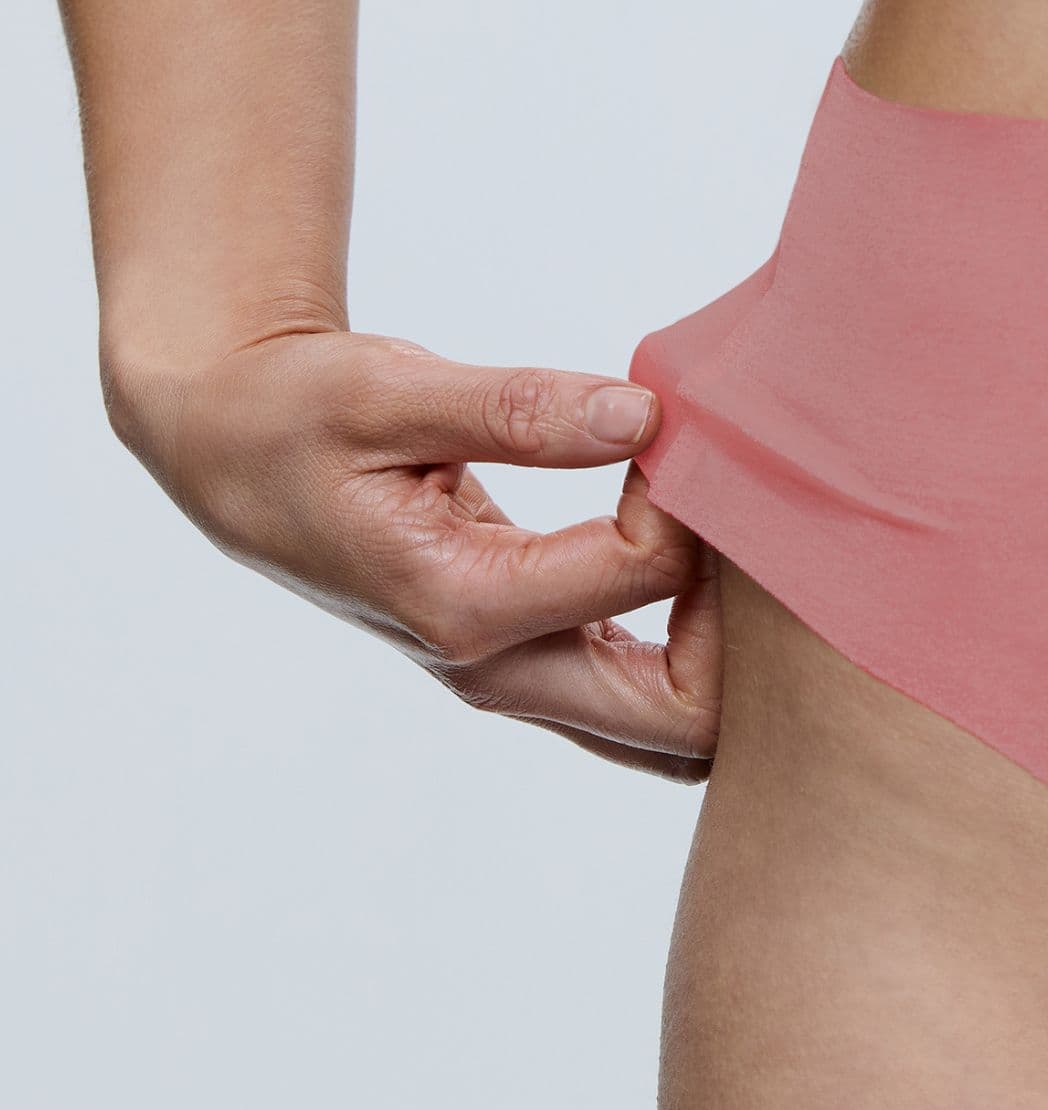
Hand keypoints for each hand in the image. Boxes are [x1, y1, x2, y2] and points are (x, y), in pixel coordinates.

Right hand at [112, 329, 720, 775]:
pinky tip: (705, 545)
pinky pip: (647, 684)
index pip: (644, 572)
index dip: (687, 492)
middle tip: (743, 512)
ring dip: (731, 643)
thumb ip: (518, 409)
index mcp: (463, 606)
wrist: (237, 454)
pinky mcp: (533, 656)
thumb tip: (644, 416)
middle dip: (748, 625)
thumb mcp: (386, 391)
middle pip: (686, 715)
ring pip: (675, 718)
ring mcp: (518, 677)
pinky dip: (700, 637)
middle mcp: (497, 669)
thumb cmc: (298, 413)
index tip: (677, 421)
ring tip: (732, 526)